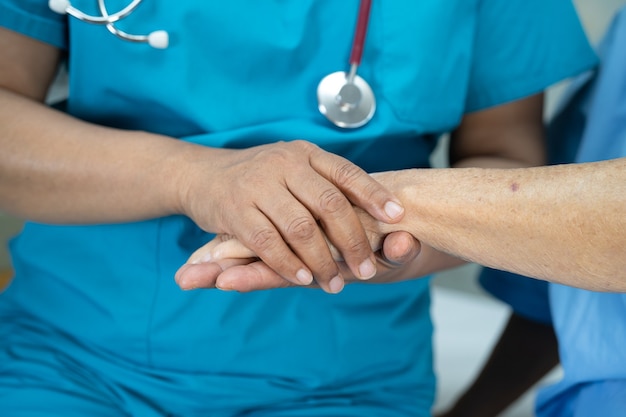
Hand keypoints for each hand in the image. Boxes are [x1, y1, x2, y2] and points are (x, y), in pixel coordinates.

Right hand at [178, 140, 404, 292]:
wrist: (203, 175)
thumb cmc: (259, 178)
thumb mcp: (292, 167)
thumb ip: (323, 182)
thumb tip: (375, 207)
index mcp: (305, 153)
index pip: (347, 172)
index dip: (374, 195)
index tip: (398, 217)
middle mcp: (284, 163)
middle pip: (330, 205)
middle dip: (353, 241)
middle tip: (367, 270)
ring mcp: (257, 185)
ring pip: (301, 228)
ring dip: (321, 261)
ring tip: (334, 283)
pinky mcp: (234, 209)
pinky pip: (267, 242)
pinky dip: (287, 265)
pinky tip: (301, 279)